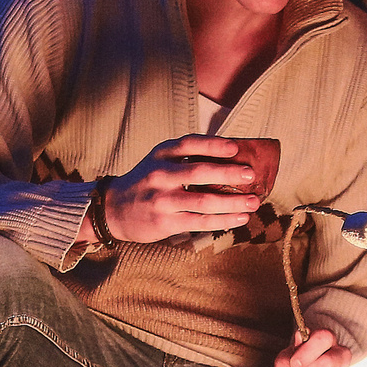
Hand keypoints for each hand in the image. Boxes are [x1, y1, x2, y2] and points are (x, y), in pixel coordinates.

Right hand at [100, 136, 262, 242]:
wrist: (113, 209)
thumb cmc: (146, 182)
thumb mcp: (158, 161)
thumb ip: (186, 157)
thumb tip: (231, 158)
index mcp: (161, 154)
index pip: (190, 144)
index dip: (214, 145)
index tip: (235, 148)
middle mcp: (161, 175)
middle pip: (200, 173)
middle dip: (229, 174)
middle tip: (251, 175)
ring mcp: (163, 200)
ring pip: (204, 202)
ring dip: (233, 203)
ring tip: (254, 202)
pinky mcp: (166, 222)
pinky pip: (200, 221)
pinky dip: (223, 221)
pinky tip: (240, 218)